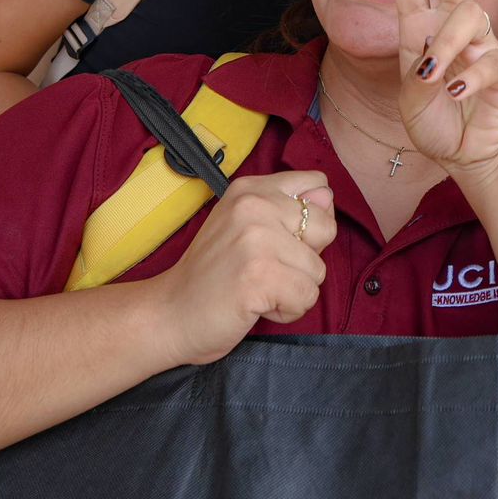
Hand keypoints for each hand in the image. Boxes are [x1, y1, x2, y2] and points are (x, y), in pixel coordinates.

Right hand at [149, 170, 335, 366]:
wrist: (169, 313)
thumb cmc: (213, 275)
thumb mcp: (246, 227)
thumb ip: (288, 209)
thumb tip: (328, 196)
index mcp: (251, 189)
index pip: (317, 185)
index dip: (309, 221)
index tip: (276, 240)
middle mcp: (254, 205)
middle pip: (326, 228)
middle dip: (305, 259)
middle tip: (264, 270)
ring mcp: (256, 239)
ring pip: (318, 270)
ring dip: (293, 290)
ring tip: (256, 289)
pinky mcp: (259, 276)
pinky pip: (307, 297)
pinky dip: (287, 311)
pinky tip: (255, 306)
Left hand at [394, 0, 497, 177]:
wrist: (466, 154)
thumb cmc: (435, 121)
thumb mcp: (410, 101)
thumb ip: (419, 76)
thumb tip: (439, 57)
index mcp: (421, 30)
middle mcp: (452, 29)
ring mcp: (481, 45)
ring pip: (467, 18)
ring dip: (447, 46)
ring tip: (436, 80)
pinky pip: (488, 60)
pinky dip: (467, 77)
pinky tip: (456, 93)